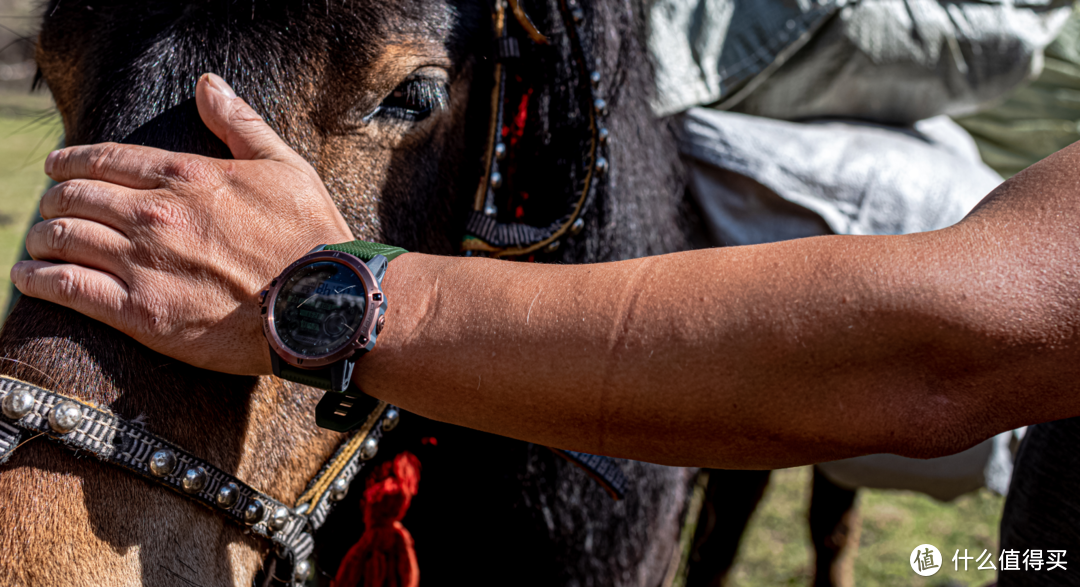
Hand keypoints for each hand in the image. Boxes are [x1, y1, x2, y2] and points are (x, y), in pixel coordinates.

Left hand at [10, 73, 353, 375]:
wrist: (325, 305)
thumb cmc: (313, 238)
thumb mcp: (286, 168)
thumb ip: (240, 125)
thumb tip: (209, 85)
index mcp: (187, 176)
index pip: (103, 159)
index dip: (71, 162)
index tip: (59, 169)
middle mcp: (156, 214)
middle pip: (74, 197)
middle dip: (54, 200)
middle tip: (50, 210)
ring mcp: (145, 263)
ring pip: (62, 238)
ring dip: (40, 239)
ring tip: (36, 246)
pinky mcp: (142, 312)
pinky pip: (68, 287)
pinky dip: (40, 280)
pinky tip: (32, 279)